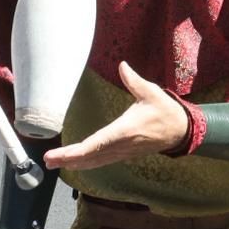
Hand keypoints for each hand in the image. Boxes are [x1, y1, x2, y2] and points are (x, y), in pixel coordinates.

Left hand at [42, 62, 186, 170]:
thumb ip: (134, 81)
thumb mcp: (151, 92)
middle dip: (68, 159)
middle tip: (48, 160)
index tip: (60, 154)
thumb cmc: (165, 111)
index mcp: (125, 130)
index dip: (76, 151)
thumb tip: (122, 65)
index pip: (96, 144)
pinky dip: (86, 163)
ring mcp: (122, 152)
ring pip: (95, 161)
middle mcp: (121, 145)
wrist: (180, 131)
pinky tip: (75, 163)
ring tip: (54, 162)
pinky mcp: (124, 154)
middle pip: (90, 156)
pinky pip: (101, 161)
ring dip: (74, 163)